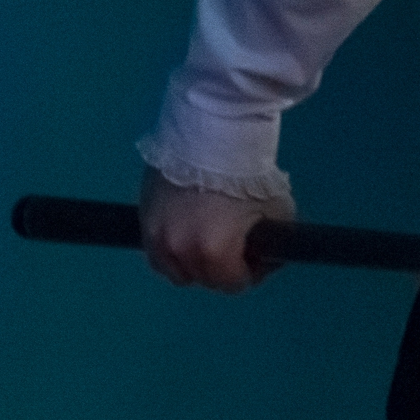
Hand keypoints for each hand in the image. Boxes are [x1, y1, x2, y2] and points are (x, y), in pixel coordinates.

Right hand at [137, 167, 292, 293]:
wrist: (212, 134)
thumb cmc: (249, 174)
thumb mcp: (277, 212)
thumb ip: (272, 242)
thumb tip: (269, 254)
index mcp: (213, 253)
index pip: (232, 285)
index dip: (251, 273)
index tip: (258, 257)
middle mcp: (179, 251)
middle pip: (202, 278)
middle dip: (222, 268)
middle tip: (236, 247)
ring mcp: (155, 235)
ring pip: (173, 268)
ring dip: (192, 262)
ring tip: (208, 239)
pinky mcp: (142, 216)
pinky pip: (155, 248)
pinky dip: (171, 248)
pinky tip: (187, 231)